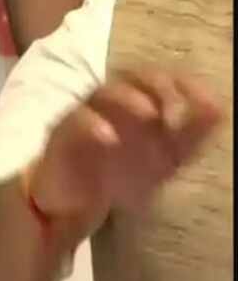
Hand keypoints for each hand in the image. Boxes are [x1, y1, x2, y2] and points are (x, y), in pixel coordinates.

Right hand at [27, 68, 223, 239]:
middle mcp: (110, 104)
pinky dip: (92, 125)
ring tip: (150, 114)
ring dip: (128, 99)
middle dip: (157, 85)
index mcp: (137, 104)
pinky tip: (110, 138)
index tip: (202, 100)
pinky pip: (75, 122)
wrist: (76, 203)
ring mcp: (85, 116)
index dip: (181, 83)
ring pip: (102, 94)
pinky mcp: (61, 135)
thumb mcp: (166, 158)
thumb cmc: (121, 174)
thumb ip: (191, 135)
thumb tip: (219, 107)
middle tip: (176, 109)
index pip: (159, 79)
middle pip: (131, 77)